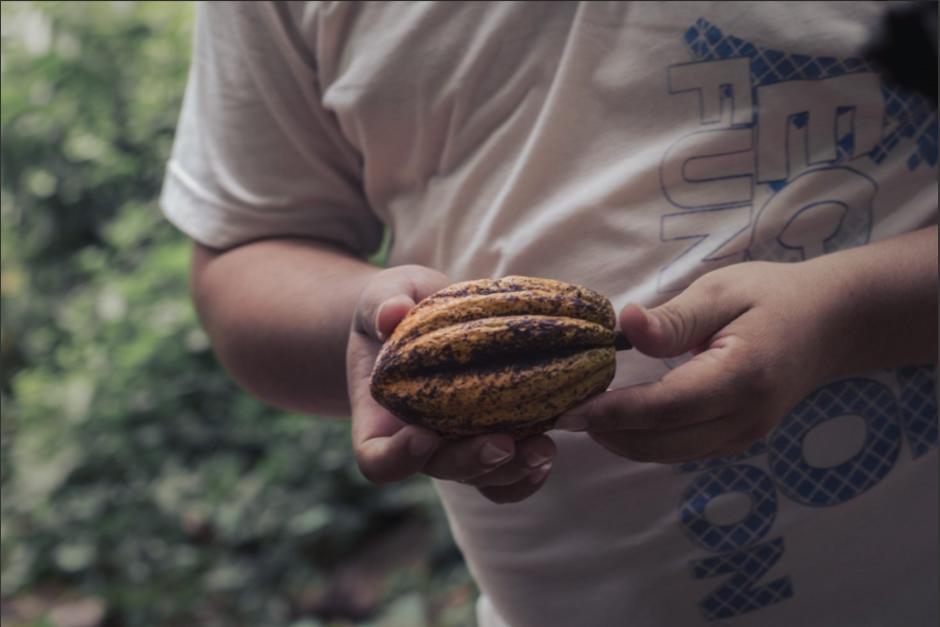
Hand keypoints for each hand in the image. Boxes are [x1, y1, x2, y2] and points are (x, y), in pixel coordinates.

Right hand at [346, 265, 555, 502]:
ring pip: (481, 477)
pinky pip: (508, 476)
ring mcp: (458, 445)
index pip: (377, 459)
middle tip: (504, 444)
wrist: (429, 314)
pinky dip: (530, 474)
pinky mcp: (494, 436)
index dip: (398, 458)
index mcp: (380, 420)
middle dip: (473, 463)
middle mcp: (420, 443)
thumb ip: (381, 304)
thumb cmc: (399, 306)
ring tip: (543, 447)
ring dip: (513, 469)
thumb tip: (392, 314)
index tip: (423, 435)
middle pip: (441, 470)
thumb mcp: (384, 294)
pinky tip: (549, 452)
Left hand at [555, 261, 847, 462]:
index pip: (666, 408)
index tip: (569, 408)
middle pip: (662, 443)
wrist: (830, 324)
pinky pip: (682, 450)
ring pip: (669, 454)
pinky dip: (645, 441)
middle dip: (608, 433)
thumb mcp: (721, 291)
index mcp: (741, 378)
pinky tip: (617, 420)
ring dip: (622, 441)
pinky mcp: (738, 439)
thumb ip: (674, 318)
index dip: (614, 412)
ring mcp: (743, 435)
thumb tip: (624, 326)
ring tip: (580, 417)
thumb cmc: (772, 297)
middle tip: (561, 414)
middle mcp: (744, 419)